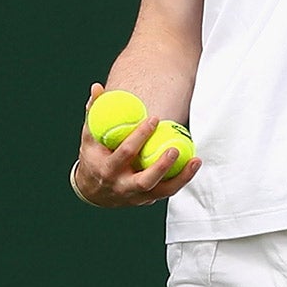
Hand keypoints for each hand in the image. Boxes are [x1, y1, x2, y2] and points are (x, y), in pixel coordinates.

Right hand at [72, 83, 201, 208]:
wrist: (93, 190)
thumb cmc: (94, 155)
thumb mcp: (90, 136)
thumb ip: (94, 112)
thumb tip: (97, 87)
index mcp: (106, 168)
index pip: (125, 153)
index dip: (139, 136)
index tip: (154, 119)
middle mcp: (121, 186)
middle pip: (144, 180)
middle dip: (161, 166)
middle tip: (174, 147)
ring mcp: (135, 196)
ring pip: (161, 190)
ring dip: (180, 177)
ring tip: (195, 160)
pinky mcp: (147, 199)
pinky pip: (168, 191)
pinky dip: (182, 179)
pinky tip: (193, 164)